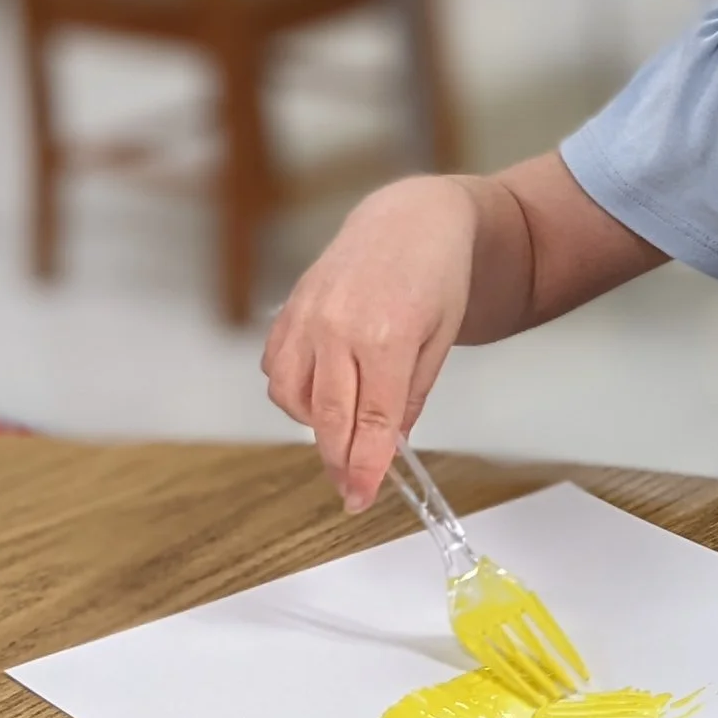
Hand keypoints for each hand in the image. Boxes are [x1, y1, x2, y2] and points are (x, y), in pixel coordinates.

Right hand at [261, 178, 479, 512]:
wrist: (410, 219)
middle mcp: (338, 328)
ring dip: (313, 426)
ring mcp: (307, 317)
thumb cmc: (437, 276)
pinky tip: (320, 394)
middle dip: (338, 461)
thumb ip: (411, 395)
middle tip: (349, 488)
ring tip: (342, 433)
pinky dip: (293, 392)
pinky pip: (276, 368)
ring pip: (291, 398)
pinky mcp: (289, 309)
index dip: (363, 467)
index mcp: (387, 337)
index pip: (370, 422)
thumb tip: (388, 446)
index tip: (358, 498)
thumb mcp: (440, 340)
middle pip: (328, 418)